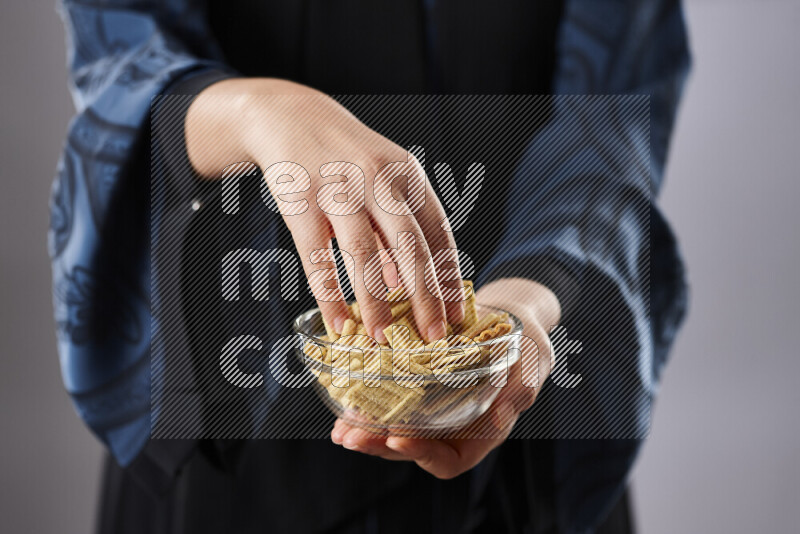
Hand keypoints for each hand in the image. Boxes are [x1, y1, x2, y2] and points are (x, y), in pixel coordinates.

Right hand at [185, 78, 464, 341]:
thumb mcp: (380, 180)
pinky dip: (329, 295)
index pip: (438, 232)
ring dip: (376, 301)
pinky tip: (339, 323)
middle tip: (434, 338)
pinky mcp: (301, 202)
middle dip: (426, 295)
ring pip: (363, 254)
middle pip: (410, 245)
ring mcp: (338, 189)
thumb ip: (392, 229)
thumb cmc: (344, 157)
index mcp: (406, 174)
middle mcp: (378, 179)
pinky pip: (318, 258)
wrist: (289, 116)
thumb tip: (402, 284)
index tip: (457, 315)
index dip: (449, 276)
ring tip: (384, 339)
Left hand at [331, 277, 559, 478]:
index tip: (398, 439)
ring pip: (392, 428)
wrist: (508, 316)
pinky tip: (343, 392)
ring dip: (364, 429)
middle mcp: (449, 426)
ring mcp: (430, 408)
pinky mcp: (413, 384)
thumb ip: (520, 391)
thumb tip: (501, 416)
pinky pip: (387, 399)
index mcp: (478, 432)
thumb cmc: (527, 345)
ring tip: (340, 427)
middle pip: (410, 449)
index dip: (422, 455)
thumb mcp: (533, 364)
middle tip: (351, 437)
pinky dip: (365, 399)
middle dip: (378, 445)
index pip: (448, 461)